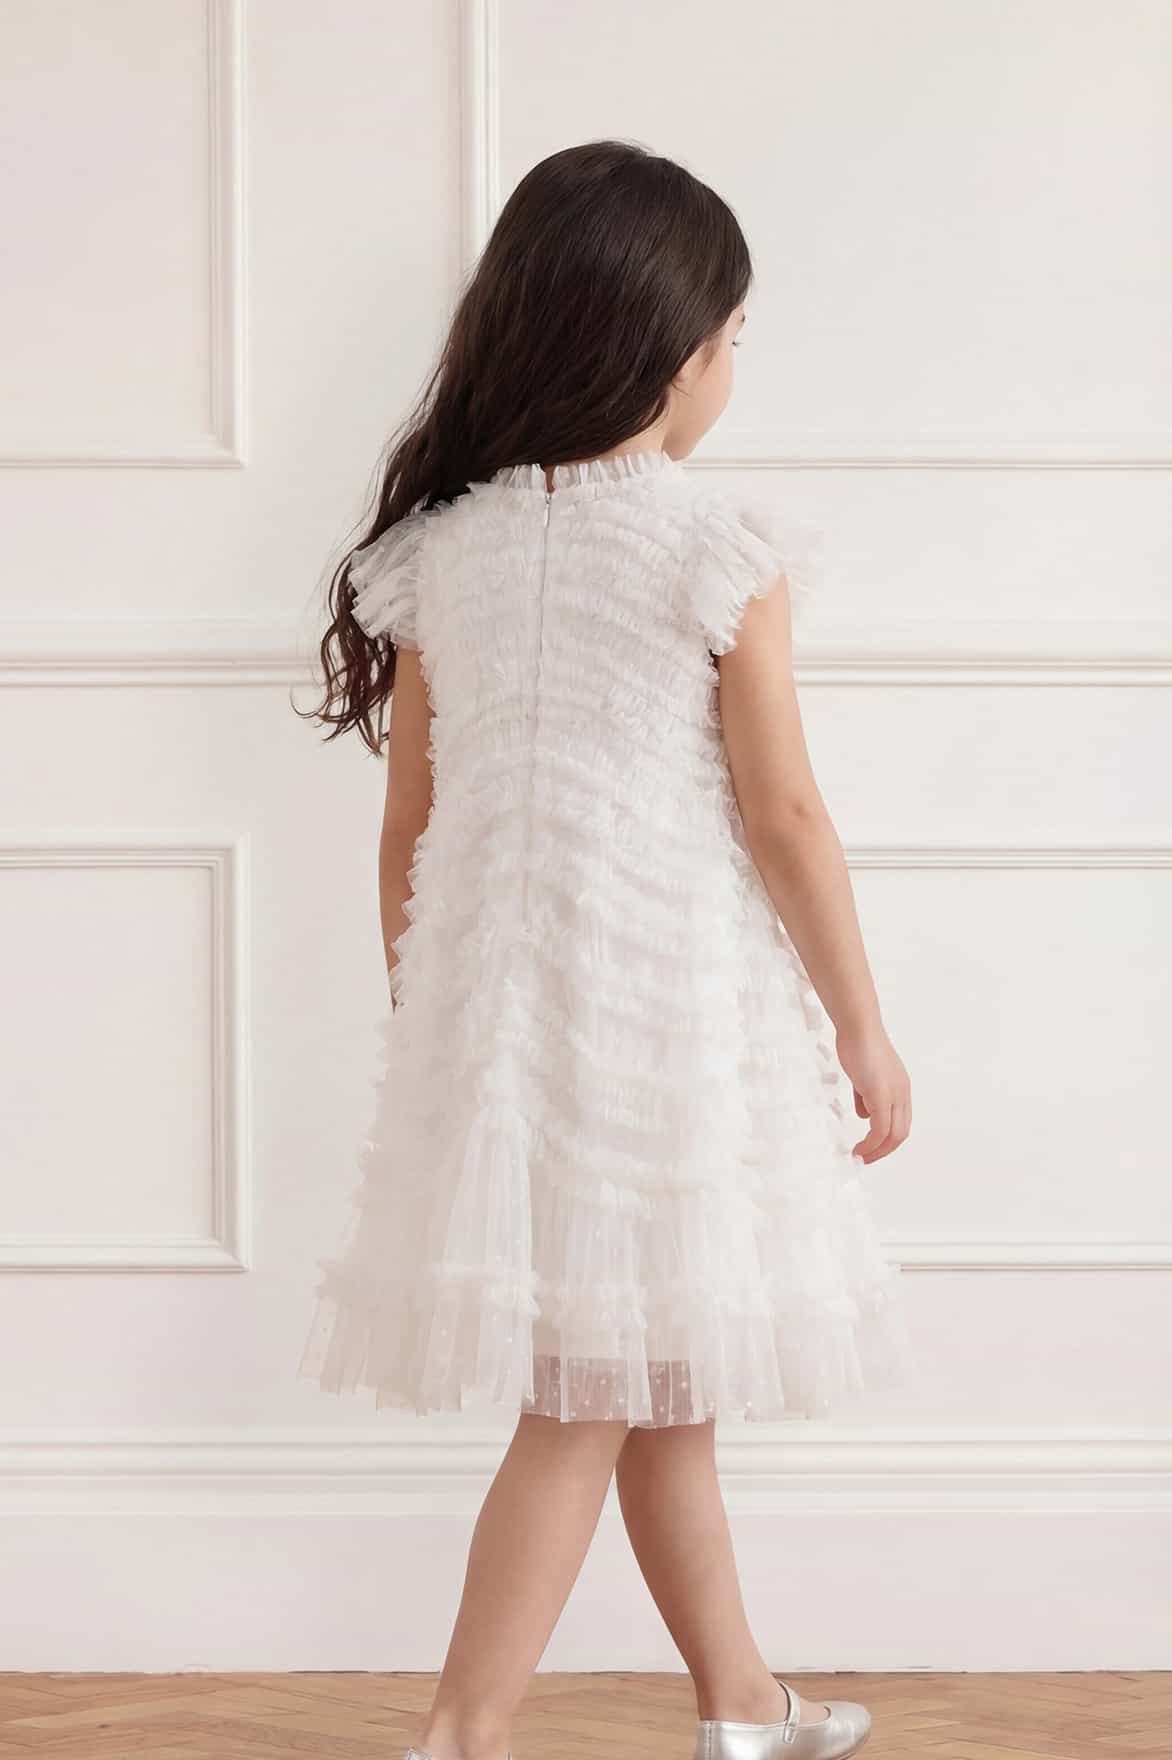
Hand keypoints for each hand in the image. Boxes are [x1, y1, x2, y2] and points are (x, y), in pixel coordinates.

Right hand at [834, 1020, 910, 1163]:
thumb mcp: (864, 1075)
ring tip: (860, 1157)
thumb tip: (864, 1114)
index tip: (870, 1148)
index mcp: (900, 1088)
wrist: (858, 1027)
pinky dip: (871, 1144)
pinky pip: (879, 1129)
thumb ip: (866, 1095)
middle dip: (883, 1151)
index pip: (900, 1122)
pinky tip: (859, 1148)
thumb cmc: (858, 1045)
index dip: (886, 1139)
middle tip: (865, 1159)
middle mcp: (902, 1094)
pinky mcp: (881, 1095)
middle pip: (900, 1134)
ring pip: (892, 1135)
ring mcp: (894, 1095)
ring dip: (876, 1151)